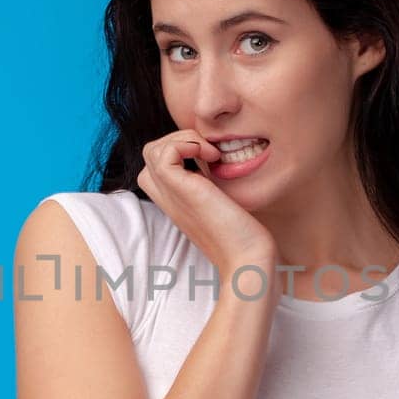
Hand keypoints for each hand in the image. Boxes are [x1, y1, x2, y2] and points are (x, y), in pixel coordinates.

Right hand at [135, 129, 276, 275]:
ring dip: (183, 139)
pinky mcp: (181, 191)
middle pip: (150, 154)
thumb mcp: (223, 203)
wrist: (248, 258)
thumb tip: (220, 158)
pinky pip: (163, 153)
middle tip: (209, 151)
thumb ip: (213, 184)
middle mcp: (169, 198)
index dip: (179, 150)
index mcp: (176, 200)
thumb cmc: (245, 236)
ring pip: (152, 150)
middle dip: (180, 139)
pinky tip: (211, 157)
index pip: (157, 165)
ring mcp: (172, 195)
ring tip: (210, 153)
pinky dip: (186, 144)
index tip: (209, 157)